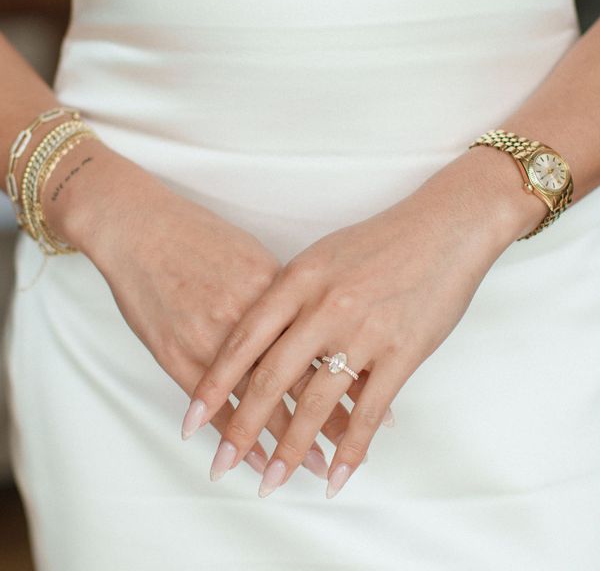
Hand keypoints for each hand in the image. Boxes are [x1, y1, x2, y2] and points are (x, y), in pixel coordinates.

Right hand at [42, 140, 381, 478]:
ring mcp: (213, 340)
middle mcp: (250, 319)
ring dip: (291, 439)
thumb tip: (314, 323)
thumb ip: (286, 294)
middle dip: (331, 417)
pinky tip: (261, 458)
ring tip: (318, 466)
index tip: (377, 401)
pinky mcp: (180, 357)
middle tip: (357, 446)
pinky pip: (217, 406)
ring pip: (261, 400)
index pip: (324, 343)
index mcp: (276, 290)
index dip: (350, 376)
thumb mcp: (254, 256)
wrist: (141, 230)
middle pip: (300, 375)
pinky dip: (241, 436)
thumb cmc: (199, 237)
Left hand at [186, 148, 531, 497]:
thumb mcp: (322, 257)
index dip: (214, 384)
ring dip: (292, 449)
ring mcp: (364, 331)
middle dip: (242, 429)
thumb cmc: (380, 240)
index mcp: (299, 280)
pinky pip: (370, 411)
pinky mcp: (402, 352)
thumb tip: (262, 335)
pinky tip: (336, 476)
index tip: (192, 419)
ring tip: (272, 482)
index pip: (244, 341)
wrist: (444, 228)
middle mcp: (324, 307)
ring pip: (317, 402)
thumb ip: (290, 295)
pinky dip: (352, 449)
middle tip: (221, 464)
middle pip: (272, 378)